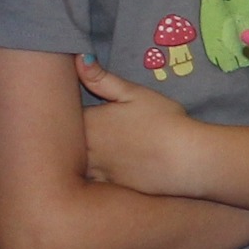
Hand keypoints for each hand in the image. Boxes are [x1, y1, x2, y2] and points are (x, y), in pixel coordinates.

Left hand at [75, 55, 203, 196]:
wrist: (186, 160)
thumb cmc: (164, 121)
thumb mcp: (134, 93)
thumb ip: (102, 79)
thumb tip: (77, 59)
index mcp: (90, 123)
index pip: (63, 117)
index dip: (62, 112)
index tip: (63, 108)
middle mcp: (87, 149)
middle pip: (62, 144)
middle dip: (62, 138)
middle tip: (65, 132)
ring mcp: (98, 172)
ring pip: (74, 166)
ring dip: (72, 160)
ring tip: (78, 154)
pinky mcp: (112, 189)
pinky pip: (90, 185)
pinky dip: (88, 180)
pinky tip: (95, 176)